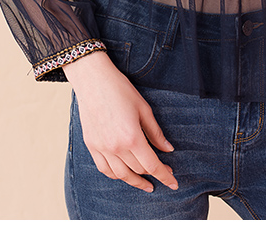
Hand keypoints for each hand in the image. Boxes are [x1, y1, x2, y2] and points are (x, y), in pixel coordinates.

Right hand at [63, 51, 177, 193]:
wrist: (93, 80)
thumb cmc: (120, 90)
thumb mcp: (144, 108)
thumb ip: (155, 132)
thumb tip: (168, 149)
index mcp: (132, 138)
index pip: (152, 165)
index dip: (164, 176)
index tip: (174, 184)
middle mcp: (116, 147)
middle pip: (139, 170)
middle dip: (154, 174)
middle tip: (164, 172)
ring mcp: (102, 148)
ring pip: (121, 175)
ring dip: (135, 181)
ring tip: (146, 183)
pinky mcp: (92, 146)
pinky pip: (105, 169)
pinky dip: (116, 175)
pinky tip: (124, 174)